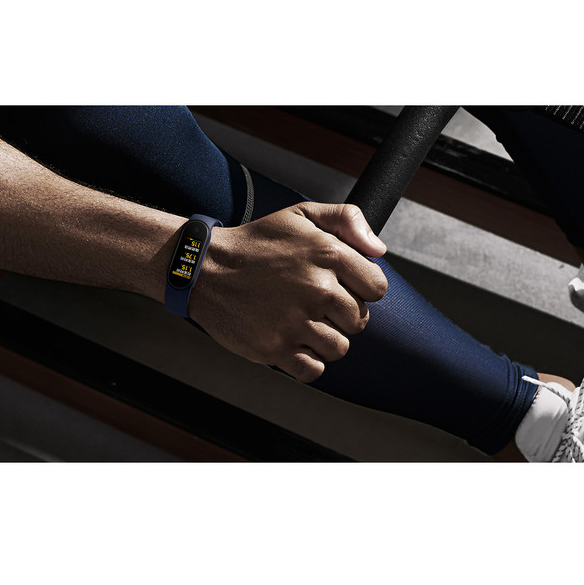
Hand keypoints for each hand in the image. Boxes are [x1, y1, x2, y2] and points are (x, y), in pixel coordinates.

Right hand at [190, 202, 387, 381]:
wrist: (204, 269)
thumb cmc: (255, 244)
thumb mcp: (300, 214)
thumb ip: (347, 219)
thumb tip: (379, 249)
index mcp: (327, 254)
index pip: (377, 288)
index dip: (362, 288)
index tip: (342, 287)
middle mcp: (317, 289)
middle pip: (359, 321)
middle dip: (341, 315)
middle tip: (314, 304)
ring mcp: (296, 321)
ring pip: (339, 348)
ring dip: (325, 340)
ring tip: (302, 323)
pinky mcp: (276, 348)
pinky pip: (314, 369)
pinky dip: (307, 362)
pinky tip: (293, 343)